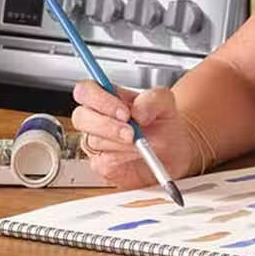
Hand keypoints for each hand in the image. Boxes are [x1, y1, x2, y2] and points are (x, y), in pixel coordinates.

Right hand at [69, 81, 207, 189]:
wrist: (174, 149)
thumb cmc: (163, 123)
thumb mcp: (165, 102)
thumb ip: (152, 99)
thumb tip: (137, 111)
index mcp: (106, 96)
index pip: (85, 91)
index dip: (99, 100)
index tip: (125, 112)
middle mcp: (96, 117)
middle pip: (80, 117)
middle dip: (107, 126)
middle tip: (131, 133)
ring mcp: (95, 141)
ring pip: (94, 141)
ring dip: (121, 144)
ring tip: (141, 143)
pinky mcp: (101, 164)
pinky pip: (103, 162)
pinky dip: (124, 159)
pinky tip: (137, 154)